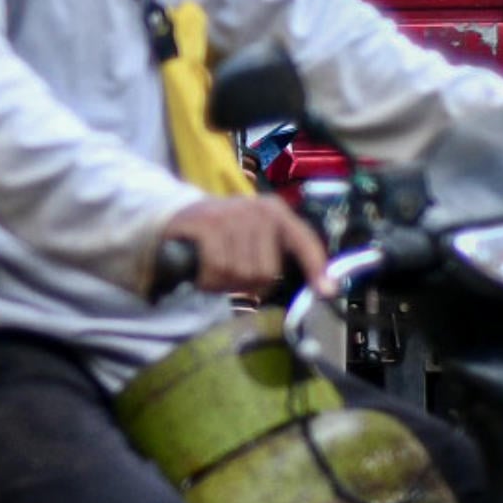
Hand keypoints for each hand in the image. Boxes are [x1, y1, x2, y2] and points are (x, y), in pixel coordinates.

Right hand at [158, 195, 331, 295]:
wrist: (175, 215)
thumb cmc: (221, 235)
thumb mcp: (253, 238)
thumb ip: (278, 258)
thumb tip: (320, 288)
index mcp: (276, 213)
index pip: (304, 242)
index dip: (316, 269)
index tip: (326, 292)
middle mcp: (258, 210)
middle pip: (266, 272)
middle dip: (246, 284)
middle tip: (230, 275)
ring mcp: (231, 215)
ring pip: (240, 274)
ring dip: (223, 283)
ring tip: (214, 269)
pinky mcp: (207, 224)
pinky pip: (217, 269)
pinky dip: (207, 279)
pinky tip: (201, 270)